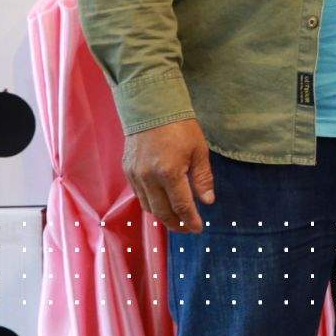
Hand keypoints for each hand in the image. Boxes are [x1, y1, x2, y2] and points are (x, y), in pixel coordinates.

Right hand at [122, 118, 213, 232]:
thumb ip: (202, 178)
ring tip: (176, 219)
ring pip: (148, 206)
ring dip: (162, 216)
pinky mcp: (127, 170)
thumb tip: (207, 201)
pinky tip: (161, 203)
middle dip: (176, 224)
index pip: (181, 206)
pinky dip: (151, 203)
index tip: (198, 229)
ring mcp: (135, 175)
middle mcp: (148, 177)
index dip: (191, 220)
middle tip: (187, 229)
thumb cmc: (180, 126)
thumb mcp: (199, 150)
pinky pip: (139, 195)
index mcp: (169, 172)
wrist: (152, 106)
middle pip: (162, 212)